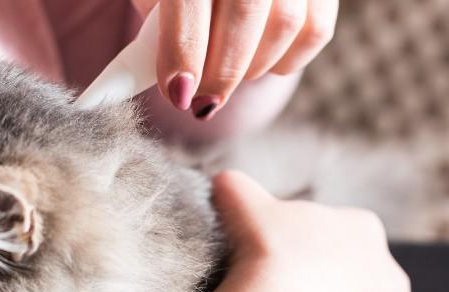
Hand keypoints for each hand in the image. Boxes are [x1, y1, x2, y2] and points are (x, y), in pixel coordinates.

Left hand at [132, 0, 337, 119]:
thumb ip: (153, 30)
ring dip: (251, 68)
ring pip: (284, 25)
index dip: (184, 50)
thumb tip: (158, 83)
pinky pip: (315, 31)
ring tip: (226, 76)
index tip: (178, 95)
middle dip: (221, 72)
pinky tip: (261, 61)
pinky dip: (286, 60)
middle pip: (245, 11)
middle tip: (200, 102)